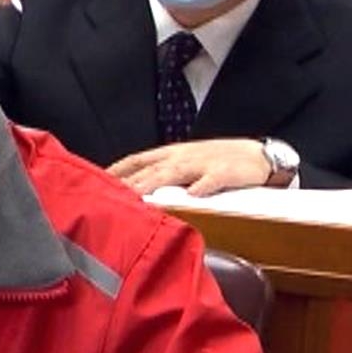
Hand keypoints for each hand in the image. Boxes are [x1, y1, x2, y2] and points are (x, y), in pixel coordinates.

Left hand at [108, 138, 280, 196]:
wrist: (260, 155)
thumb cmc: (218, 162)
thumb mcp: (185, 163)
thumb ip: (160, 174)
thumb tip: (131, 191)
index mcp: (171, 154)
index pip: (136, 160)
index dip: (115, 171)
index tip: (91, 183)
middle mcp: (182, 156)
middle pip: (150, 169)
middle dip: (129, 183)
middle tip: (105, 198)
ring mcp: (204, 163)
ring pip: (176, 172)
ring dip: (156, 183)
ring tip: (139, 197)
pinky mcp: (227, 172)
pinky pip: (214, 179)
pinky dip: (203, 186)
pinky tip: (193, 196)